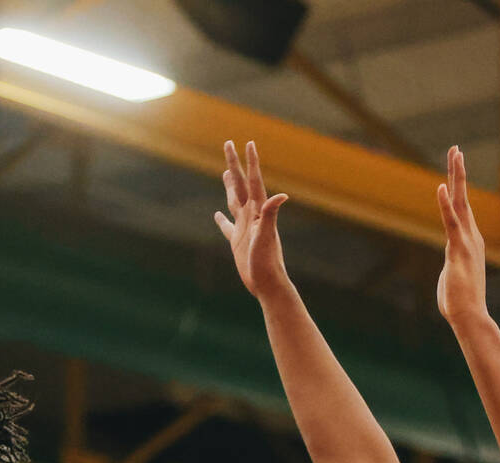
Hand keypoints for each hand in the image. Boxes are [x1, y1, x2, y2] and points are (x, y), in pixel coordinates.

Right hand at [214, 140, 290, 300]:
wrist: (267, 283)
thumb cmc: (268, 261)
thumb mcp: (266, 236)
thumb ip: (271, 214)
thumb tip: (282, 195)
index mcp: (258, 211)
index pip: (254, 181)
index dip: (251, 162)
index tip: (248, 143)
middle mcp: (252, 216)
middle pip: (241, 185)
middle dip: (235, 164)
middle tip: (228, 143)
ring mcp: (244, 228)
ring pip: (234, 201)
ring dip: (230, 185)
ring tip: (227, 173)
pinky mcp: (238, 242)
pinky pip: (227, 227)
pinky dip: (222, 220)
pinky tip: (217, 215)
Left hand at [435, 147, 488, 326]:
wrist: (469, 316)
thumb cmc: (460, 302)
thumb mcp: (454, 277)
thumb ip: (453, 267)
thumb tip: (453, 271)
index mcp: (468, 241)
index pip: (461, 208)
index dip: (457, 186)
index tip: (454, 166)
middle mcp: (470, 236)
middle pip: (463, 197)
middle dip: (458, 172)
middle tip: (456, 149)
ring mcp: (465, 241)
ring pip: (461, 202)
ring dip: (457, 177)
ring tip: (455, 154)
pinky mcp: (458, 250)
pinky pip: (451, 223)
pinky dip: (445, 205)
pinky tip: (440, 187)